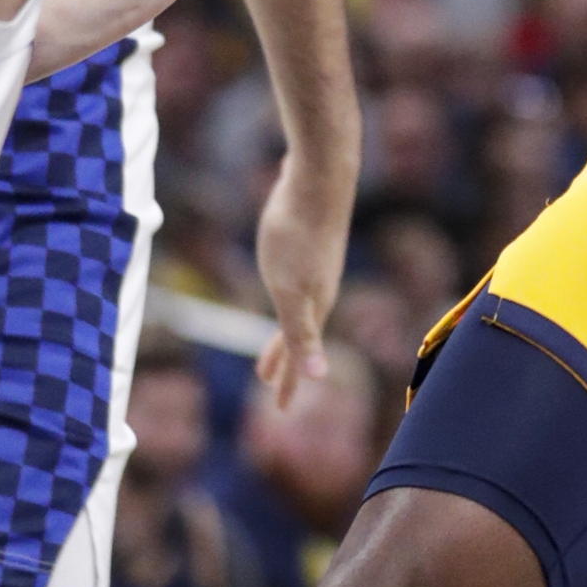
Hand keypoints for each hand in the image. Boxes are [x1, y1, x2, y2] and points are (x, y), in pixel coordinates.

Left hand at [252, 152, 356, 401]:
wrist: (320, 176)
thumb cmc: (299, 235)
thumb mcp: (290, 291)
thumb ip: (301, 334)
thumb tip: (319, 378)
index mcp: (313, 306)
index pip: (300, 355)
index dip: (288, 382)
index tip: (279, 410)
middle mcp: (319, 289)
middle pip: (299, 333)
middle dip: (283, 360)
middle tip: (266, 382)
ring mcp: (315, 265)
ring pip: (297, 306)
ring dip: (283, 328)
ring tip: (270, 339)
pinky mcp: (307, 240)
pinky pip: (294, 278)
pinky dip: (285, 293)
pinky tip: (279, 278)